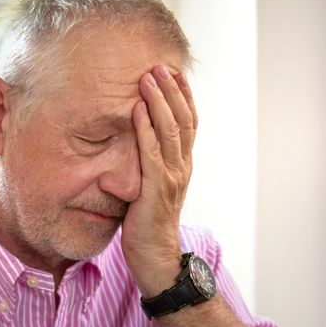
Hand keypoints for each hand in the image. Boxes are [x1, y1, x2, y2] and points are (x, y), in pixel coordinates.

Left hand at [124, 64, 198, 296]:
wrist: (156, 260)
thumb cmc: (148, 227)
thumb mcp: (152, 190)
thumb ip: (150, 168)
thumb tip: (136, 146)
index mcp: (183, 167)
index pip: (188, 124)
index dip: (183, 97)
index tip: (174, 74)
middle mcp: (182, 169)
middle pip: (183, 121)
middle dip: (171, 91)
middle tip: (159, 66)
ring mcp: (171, 179)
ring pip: (170, 132)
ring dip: (159, 102)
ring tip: (148, 78)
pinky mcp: (155, 191)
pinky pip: (151, 154)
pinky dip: (145, 130)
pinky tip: (137, 111)